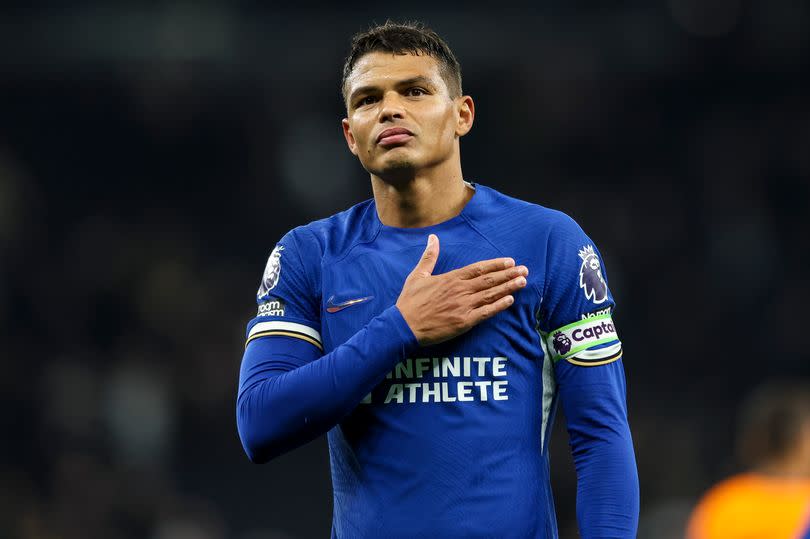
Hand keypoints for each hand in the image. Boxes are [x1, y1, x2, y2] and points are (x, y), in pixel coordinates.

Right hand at [396, 234, 528, 345]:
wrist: (404, 326)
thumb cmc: (410, 301)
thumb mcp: (418, 275)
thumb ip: (429, 256)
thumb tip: (432, 237)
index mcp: (451, 278)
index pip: (479, 268)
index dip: (496, 265)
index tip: (510, 262)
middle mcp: (460, 290)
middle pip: (489, 280)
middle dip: (508, 275)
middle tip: (525, 270)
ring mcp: (463, 306)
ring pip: (491, 294)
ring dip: (508, 288)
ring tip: (523, 282)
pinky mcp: (464, 322)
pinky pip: (485, 313)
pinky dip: (498, 306)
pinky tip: (510, 301)